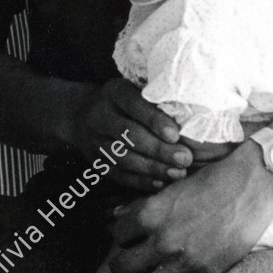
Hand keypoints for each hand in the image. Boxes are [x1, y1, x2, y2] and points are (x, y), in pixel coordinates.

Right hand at [68, 78, 193, 192]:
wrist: (80, 113)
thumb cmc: (124, 101)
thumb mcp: (134, 89)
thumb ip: (156, 100)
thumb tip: (192, 118)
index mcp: (114, 92)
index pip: (134, 104)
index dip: (154, 120)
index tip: (175, 134)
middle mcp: (100, 115)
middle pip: (129, 134)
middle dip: (159, 149)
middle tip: (184, 158)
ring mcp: (94, 141)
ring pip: (124, 157)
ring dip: (153, 168)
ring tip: (178, 172)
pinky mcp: (95, 162)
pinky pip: (118, 175)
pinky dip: (141, 181)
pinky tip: (160, 183)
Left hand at [104, 142, 272, 272]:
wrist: (252, 186)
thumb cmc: (213, 179)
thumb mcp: (172, 187)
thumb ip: (143, 204)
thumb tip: (115, 215)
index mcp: (151, 213)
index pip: (119, 234)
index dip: (121, 237)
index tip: (127, 239)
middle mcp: (162, 240)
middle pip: (123, 266)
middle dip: (117, 270)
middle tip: (118, 271)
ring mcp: (182, 262)